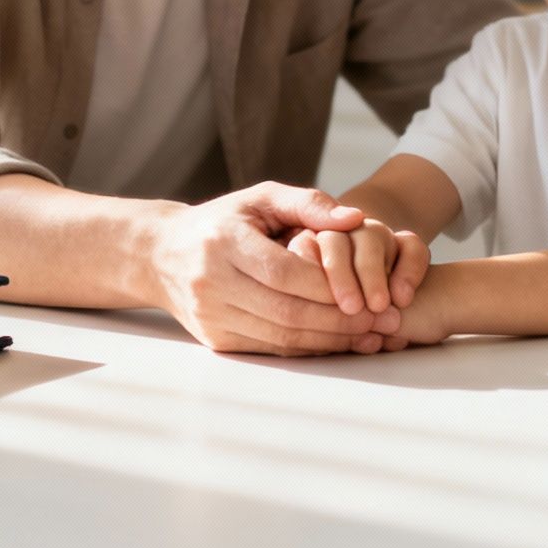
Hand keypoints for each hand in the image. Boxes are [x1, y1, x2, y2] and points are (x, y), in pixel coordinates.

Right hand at [147, 182, 401, 356]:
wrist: (162, 254)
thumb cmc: (224, 220)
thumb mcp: (261, 198)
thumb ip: (309, 203)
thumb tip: (356, 218)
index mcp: (223, 242)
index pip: (284, 272)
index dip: (329, 287)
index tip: (370, 292)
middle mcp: (212, 282)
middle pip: (286, 311)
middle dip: (341, 321)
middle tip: (385, 322)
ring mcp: (211, 315)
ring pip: (280, 337)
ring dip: (331, 341)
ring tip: (372, 336)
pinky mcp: (214, 338)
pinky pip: (270, 349)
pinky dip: (308, 348)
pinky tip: (339, 343)